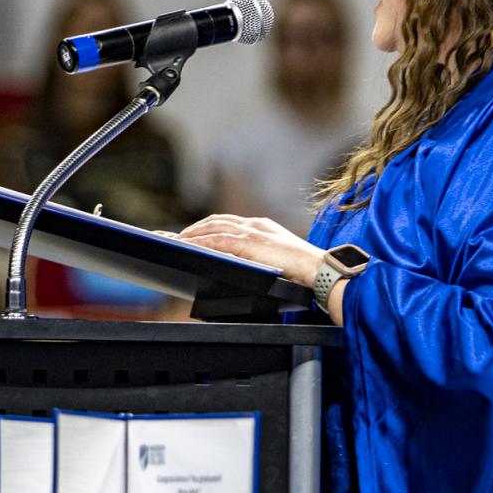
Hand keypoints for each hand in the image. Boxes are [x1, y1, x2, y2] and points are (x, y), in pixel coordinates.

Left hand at [177, 213, 322, 288]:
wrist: (319, 269)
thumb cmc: (303, 270)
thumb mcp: (278, 258)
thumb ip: (260, 256)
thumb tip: (246, 265)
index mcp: (261, 226)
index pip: (227, 221)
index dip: (206, 226)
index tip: (190, 233)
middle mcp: (254, 224)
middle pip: (215, 221)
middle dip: (192, 229)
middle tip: (172, 237)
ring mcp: (251, 232)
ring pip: (212, 228)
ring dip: (190, 234)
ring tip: (172, 242)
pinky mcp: (249, 243)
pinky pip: (216, 240)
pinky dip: (199, 242)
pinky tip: (187, 247)